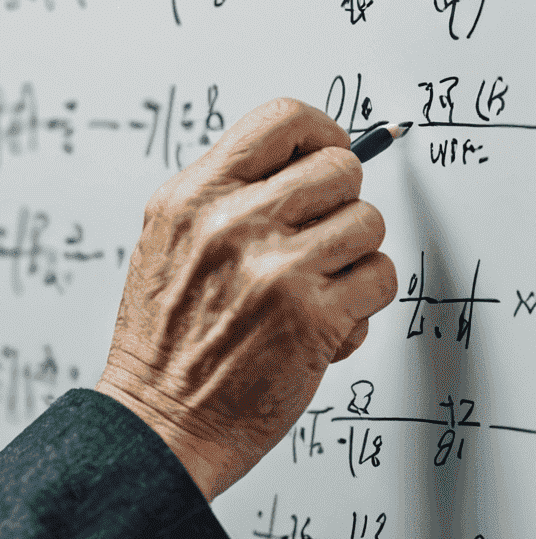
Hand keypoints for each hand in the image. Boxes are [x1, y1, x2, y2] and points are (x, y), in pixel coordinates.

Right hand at [96, 97, 396, 500]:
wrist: (160, 418)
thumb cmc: (164, 340)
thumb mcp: (166, 242)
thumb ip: (223, 197)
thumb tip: (299, 165)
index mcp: (192, 197)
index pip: (281, 120)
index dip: (319, 134)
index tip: (322, 157)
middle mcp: (231, 222)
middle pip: (339, 168)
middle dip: (339, 204)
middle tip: (316, 238)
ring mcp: (275, 268)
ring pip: (369, 223)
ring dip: (352, 257)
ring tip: (314, 286)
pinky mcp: (313, 316)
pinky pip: (379, 278)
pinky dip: (361, 303)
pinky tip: (321, 323)